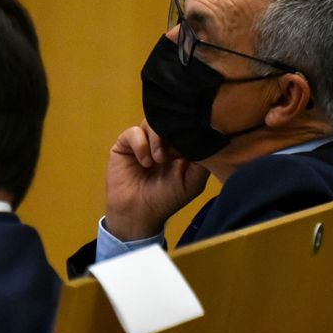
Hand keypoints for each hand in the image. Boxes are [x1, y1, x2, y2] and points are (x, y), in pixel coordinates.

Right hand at [102, 121, 209, 240]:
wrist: (138, 212)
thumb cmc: (167, 198)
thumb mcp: (193, 182)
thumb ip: (203, 161)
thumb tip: (206, 137)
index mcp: (179, 146)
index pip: (185, 126)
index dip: (187, 132)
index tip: (188, 147)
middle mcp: (162, 140)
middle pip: (168, 119)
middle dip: (172, 134)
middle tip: (172, 153)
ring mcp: (144, 140)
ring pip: (151, 122)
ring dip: (157, 139)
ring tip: (159, 160)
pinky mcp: (125, 143)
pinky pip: (134, 132)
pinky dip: (141, 145)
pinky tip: (145, 163)